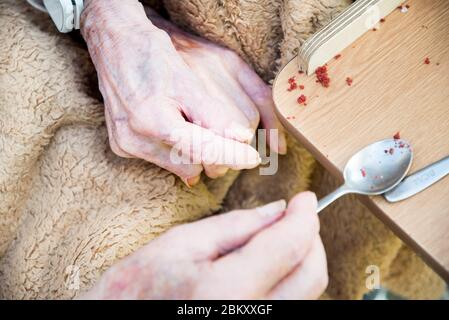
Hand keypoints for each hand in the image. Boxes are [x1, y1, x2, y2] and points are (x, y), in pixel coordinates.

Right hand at [81, 1, 284, 185]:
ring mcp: (126, 144)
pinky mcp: (121, 146)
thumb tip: (240, 140)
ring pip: (178, 166)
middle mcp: (135, 139)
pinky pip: (162, 159)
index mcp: (152, 120)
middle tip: (219, 132)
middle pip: (192, 164)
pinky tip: (175, 126)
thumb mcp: (187, 82)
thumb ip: (212, 115)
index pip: (202, 150)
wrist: (115, 45)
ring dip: (194, 152)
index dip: (231, 155)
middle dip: (211, 152)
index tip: (253, 158)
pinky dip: (176, 149)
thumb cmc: (153, 56)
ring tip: (192, 123)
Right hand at [82, 192, 327, 299]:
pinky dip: (288, 279)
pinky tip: (269, 263)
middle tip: (294, 216)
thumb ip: (235, 226)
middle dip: (309, 237)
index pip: (288, 246)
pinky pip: (288, 303)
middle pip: (311, 275)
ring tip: (277, 237)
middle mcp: (250, 317)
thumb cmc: (135, 289)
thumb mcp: (180, 244)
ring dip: (300, 259)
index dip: (304, 216)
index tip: (305, 199)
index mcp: (227, 291)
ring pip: (306, 292)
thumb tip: (277, 211)